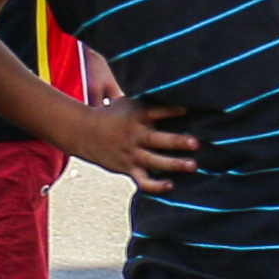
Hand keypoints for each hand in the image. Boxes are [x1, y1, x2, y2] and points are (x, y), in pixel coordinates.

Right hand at [67, 95, 198, 187]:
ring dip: (174, 164)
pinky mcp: (128, 167)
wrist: (82, 132)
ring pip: (154, 161)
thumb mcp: (128, 102)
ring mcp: (131, 153)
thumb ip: (151, 102)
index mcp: (137, 116)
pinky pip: (143, 180)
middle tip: (196, 143)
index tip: (189, 109)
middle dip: (177, 141)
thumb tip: (179, 93)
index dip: (173, 110)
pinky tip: (170, 185)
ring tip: (193, 165)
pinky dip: (156, 185)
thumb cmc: (113, 115)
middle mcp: (135, 135)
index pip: (157, 111)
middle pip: (157, 139)